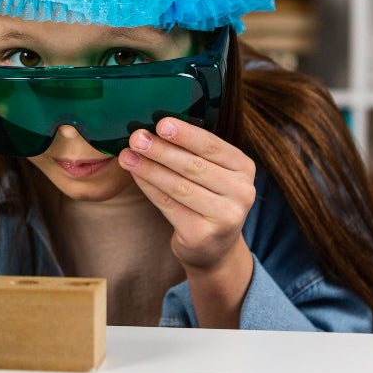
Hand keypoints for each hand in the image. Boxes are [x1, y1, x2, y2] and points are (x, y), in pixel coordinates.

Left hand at [118, 117, 256, 326]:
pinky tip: (135, 175)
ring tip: (127, 156)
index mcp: (244, 168)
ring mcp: (226, 216)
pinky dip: (149, 188)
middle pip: (194, 166)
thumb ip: (192, 153)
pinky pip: (169, 205)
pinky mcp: (203, 234)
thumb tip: (153, 128)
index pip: (212, 146)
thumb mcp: (212, 174)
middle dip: (161, 150)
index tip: (160, 123)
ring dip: (149, 169)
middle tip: (136, 138)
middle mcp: (242, 191)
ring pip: (179, 186)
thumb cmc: (207, 200)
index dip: (185, 134)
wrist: (214, 249)